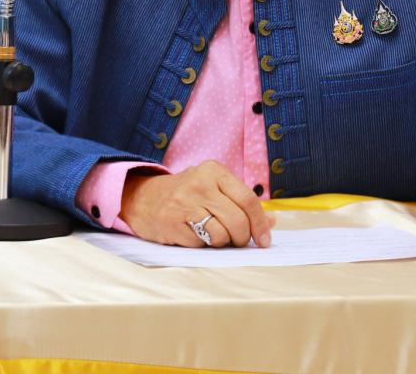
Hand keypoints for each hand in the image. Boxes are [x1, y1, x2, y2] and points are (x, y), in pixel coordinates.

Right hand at [119, 160, 274, 247]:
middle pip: (238, 220)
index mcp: (214, 171)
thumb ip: (241, 202)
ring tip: (213, 235)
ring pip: (222, 234)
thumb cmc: (187, 195)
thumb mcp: (214, 188)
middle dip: (243, 238)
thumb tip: (272, 222)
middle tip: (238, 241)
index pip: (248, 200)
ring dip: (223, 242)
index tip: (264, 240)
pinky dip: (204, 245)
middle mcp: (200, 184)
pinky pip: (202, 243)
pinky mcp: (173, 223)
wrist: (143, 199)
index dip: (260, 224)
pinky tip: (195, 235)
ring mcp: (185, 203)